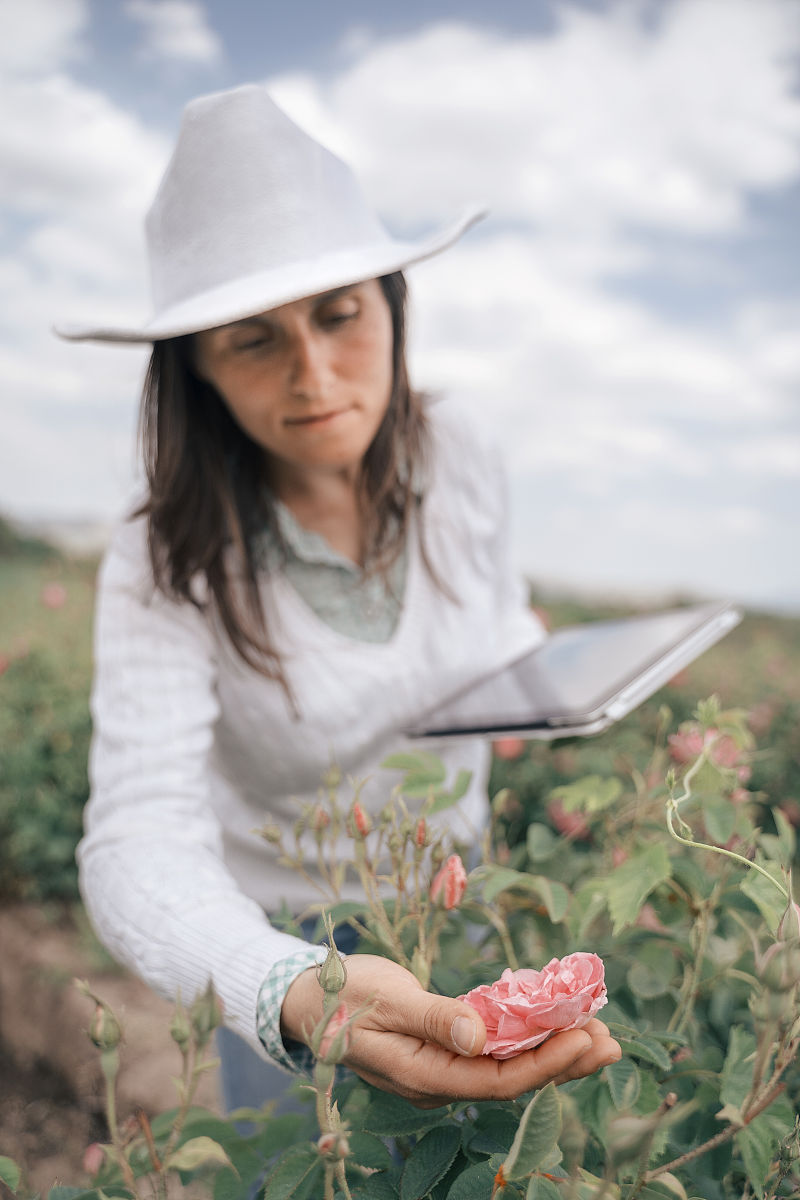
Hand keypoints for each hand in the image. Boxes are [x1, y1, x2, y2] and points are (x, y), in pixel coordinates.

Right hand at [280, 954, 620, 1107]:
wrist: (310, 999)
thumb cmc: (344, 996)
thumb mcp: (387, 1000)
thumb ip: (433, 1019)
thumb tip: (479, 1037)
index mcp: (424, 1076)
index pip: (497, 1081)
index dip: (545, 1063)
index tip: (584, 1038)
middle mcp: (439, 1081)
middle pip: (513, 1080)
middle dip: (564, 1060)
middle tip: (610, 1038)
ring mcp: (442, 1067)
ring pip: (508, 1066)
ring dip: (554, 1049)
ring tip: (599, 1033)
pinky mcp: (444, 1049)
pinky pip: (495, 1050)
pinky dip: (527, 1036)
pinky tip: (555, 1022)